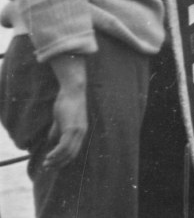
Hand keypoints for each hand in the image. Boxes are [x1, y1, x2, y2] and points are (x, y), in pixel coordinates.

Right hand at [44, 54, 87, 169]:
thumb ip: (58, 131)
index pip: (74, 151)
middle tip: (47, 168)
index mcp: (81, 132)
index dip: (64, 160)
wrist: (73, 91)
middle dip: (59, 163)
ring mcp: (78, 131)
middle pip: (72, 154)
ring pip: (68, 152)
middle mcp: (82, 133)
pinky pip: (64, 146)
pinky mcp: (72, 128)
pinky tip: (48, 157)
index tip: (53, 165)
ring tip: (46, 164)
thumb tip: (52, 142)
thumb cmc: (67, 103)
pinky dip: (56, 154)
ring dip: (56, 160)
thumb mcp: (61, 120)